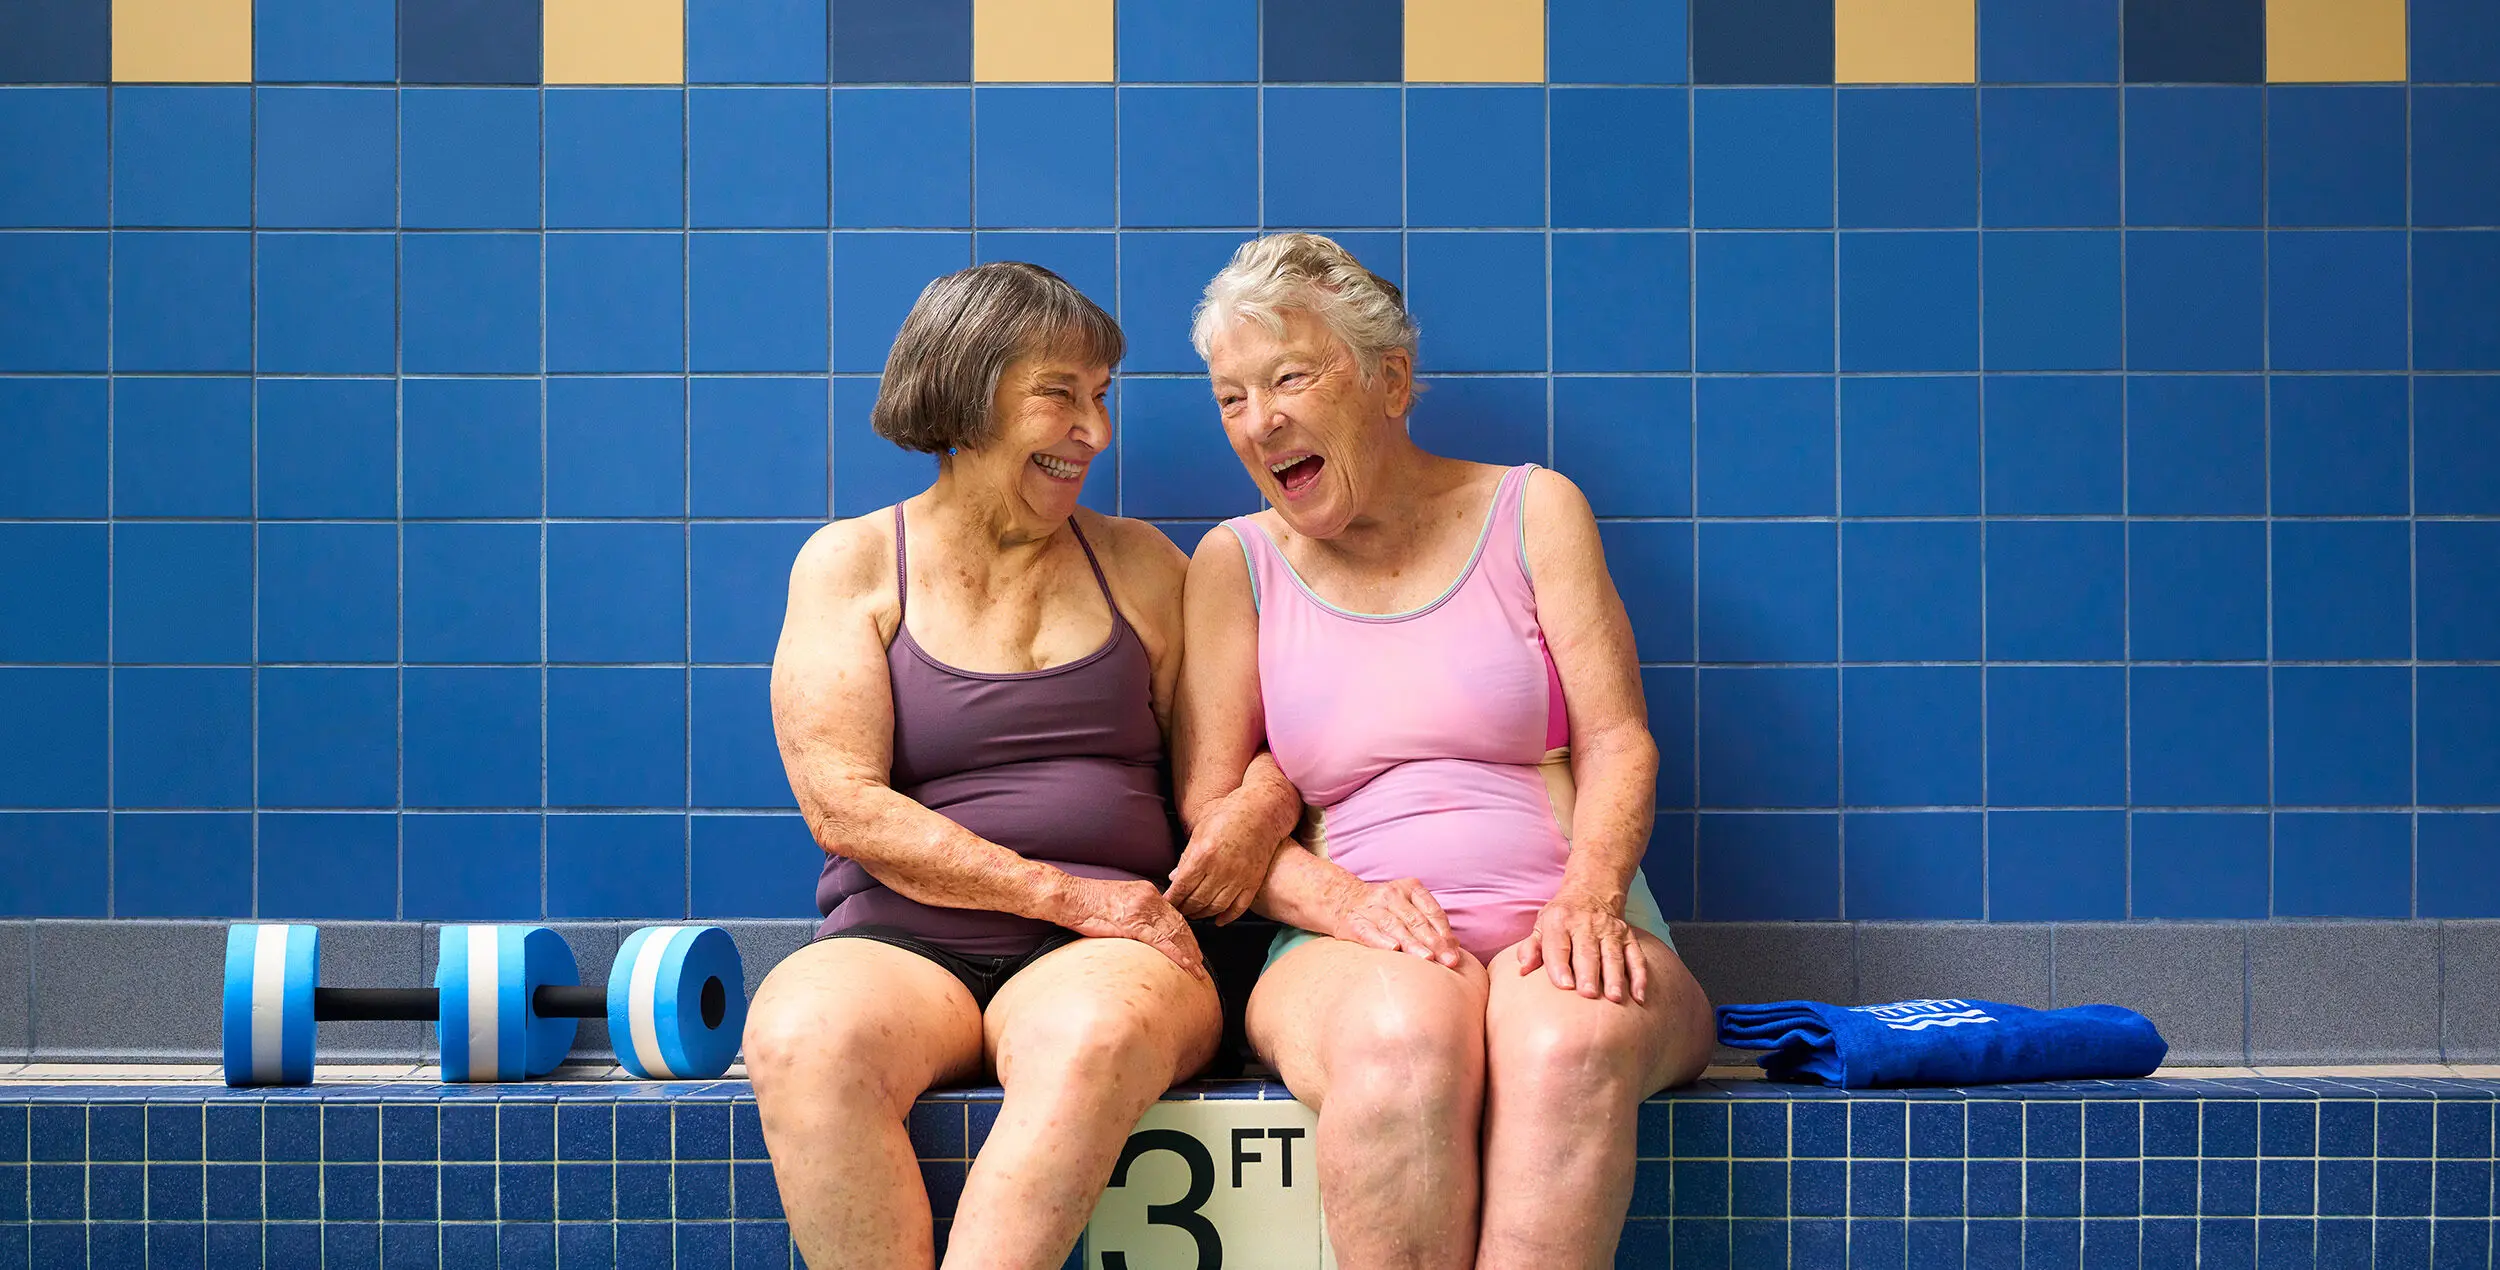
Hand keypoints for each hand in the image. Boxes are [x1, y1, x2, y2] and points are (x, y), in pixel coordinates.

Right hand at [1060, 878, 1207, 978]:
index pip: (1174, 914)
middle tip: (1200, 962)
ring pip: (1175, 933)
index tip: (1192, 947)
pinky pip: (1162, 942)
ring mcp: (1142, 910)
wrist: (1068, 898)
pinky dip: (1177, 955)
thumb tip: (1141, 929)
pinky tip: (1186, 965)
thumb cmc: (1086, 902)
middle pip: (1179, 924)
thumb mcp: (1117, 901)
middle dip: (1192, 945)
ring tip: (1197, 969)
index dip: (1186, 933)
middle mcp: (1149, 897)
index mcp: (1146, 891)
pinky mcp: (1134, 924)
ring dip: (1189, 953)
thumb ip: (1134, 911)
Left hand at [1164, 805, 1279, 923]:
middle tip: (1178, 911)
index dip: (1172, 900)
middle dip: (1184, 909)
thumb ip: (1186, 857)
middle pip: (1197, 900)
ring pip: (1216, 907)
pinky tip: (1218, 920)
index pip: (1181, 887)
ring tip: (1194, 914)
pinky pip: (1238, 907)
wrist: (1261, 812)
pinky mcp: (1253, 882)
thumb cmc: (1227, 816)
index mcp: (1203, 855)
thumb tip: (1174, 878)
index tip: (1166, 905)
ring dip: (1202, 914)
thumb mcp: (1200, 832)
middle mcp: (1220, 870)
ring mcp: (1239, 878)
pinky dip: (1227, 917)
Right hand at [1332, 878, 1463, 969]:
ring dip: (1413, 944)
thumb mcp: (1408, 905)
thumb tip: (1455, 947)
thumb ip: (1430, 923)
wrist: (1341, 899)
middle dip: (1435, 942)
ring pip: (1395, 927)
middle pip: (1416, 920)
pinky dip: (1381, 941)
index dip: (1444, 932)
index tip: (1455, 952)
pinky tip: (1393, 950)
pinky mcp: (1354, 922)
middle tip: (1449, 961)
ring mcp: (1372, 908)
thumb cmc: (1385, 909)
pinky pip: (1369, 932)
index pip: (1432, 911)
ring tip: (1427, 959)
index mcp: (1409, 888)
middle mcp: (1391, 895)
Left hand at [1518, 892, 1646, 1004]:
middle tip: (1589, 995)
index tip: (1564, 986)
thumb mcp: (1541, 926)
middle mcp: (1586, 924)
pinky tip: (1639, 997)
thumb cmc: (1562, 918)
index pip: (1558, 946)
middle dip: (1589, 973)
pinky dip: (1639, 977)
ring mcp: (1609, 930)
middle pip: (1587, 951)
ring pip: (1613, 955)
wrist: (1592, 890)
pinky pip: (1636, 957)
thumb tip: (1522, 970)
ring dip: (1615, 977)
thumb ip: (1531, 948)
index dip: (1560, 966)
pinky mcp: (1628, 936)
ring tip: (1615, 998)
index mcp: (1560, 922)